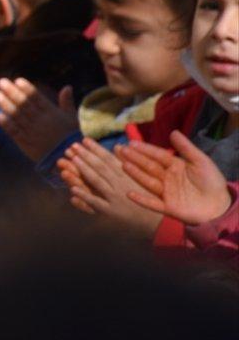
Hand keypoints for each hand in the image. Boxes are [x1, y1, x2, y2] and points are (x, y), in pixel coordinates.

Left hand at [0, 79, 77, 161]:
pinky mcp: (26, 143)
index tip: (18, 80)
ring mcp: (32, 132)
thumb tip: (67, 86)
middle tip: (1, 82)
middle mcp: (41, 121)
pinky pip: (15, 132)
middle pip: (24, 105)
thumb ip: (67, 102)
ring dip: (6, 106)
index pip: (38, 99)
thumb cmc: (69, 136)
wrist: (67, 159)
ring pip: (17, 117)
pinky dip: (7, 124)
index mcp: (52, 113)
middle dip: (12, 93)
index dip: (27, 89)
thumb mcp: (72, 118)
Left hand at [58, 138, 162, 236]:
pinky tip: (73, 189)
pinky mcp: (111, 212)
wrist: (157, 222)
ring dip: (84, 170)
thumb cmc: (148, 197)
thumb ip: (127, 162)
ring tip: (72, 160)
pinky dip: (85, 196)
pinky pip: (96, 203)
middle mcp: (120, 184)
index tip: (84, 140)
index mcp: (127, 175)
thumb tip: (117, 146)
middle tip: (73, 146)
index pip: (109, 159)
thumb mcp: (142, 178)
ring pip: (97, 181)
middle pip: (100, 167)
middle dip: (86, 155)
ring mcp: (115, 198)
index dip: (96, 149)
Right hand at [117, 131, 232, 225]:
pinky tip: (129, 194)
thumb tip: (173, 132)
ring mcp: (166, 193)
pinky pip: (152, 203)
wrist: (221, 206)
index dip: (145, 149)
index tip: (131, 143)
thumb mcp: (201, 161)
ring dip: (135, 174)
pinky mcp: (168, 208)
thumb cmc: (212, 182)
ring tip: (123, 164)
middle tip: (119, 149)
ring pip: (147, 181)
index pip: (157, 155)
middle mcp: (167, 178)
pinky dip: (141, 199)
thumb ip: (186, 148)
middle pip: (148, 167)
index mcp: (175, 166)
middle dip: (134, 158)